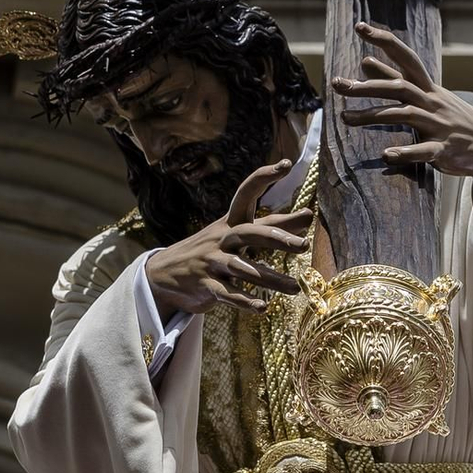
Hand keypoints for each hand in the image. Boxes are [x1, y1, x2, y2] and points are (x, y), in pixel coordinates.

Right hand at [144, 161, 311, 320]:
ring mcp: (212, 262)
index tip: (287, 164)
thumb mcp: (237, 234)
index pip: (246, 193)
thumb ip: (272, 226)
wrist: (164, 274)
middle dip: (277, 238)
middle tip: (304, 246)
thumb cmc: (212, 250)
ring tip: (294, 288)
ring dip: (270, 279)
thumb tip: (308, 216)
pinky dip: (245, 301)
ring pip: (243, 268)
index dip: (264, 177)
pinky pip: (227, 293)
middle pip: (250, 233)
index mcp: (230, 222)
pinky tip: (263, 308)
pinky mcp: (205, 285)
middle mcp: (221, 238)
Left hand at [333, 22, 472, 194]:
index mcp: (428, 87)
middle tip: (337, 84)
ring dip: (373, 116)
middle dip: (367, 85)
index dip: (384, 40)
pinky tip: (385, 155)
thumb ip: (396, 79)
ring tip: (345, 118)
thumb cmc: (454, 119)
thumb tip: (365, 61)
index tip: (360, 26)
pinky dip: (405, 152)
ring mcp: (439, 125)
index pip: (405, 57)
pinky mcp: (444, 150)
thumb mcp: (428, 95)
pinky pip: (424, 150)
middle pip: (398, 87)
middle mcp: (432, 102)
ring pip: (404, 115)